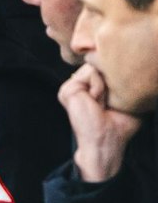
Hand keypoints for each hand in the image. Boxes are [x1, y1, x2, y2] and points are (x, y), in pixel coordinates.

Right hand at [61, 63, 144, 182]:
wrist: (106, 141)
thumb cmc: (119, 124)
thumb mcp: (127, 96)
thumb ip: (125, 78)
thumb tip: (135, 61)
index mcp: (91, 86)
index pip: (106, 63)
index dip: (117, 73)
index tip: (118, 96)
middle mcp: (79, 84)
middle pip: (100, 61)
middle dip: (111, 77)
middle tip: (109, 101)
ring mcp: (71, 87)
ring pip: (94, 65)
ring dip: (106, 84)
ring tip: (102, 102)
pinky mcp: (68, 90)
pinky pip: (90, 73)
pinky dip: (99, 87)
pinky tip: (95, 102)